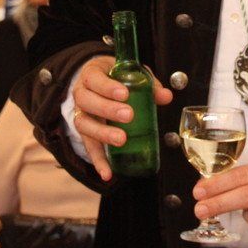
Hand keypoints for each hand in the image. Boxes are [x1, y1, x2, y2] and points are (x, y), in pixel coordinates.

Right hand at [69, 56, 172, 180]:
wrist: (97, 82)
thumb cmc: (115, 77)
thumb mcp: (130, 74)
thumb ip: (148, 84)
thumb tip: (166, 96)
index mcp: (91, 75)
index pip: (94, 79)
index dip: (107, 87)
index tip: (125, 93)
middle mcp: (81, 95)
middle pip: (87, 102)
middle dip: (107, 109)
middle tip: (128, 115)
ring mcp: (81, 115)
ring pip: (84, 125)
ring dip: (102, 134)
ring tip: (121, 140)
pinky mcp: (85, 134)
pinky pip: (89, 148)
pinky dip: (98, 162)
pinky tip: (108, 173)